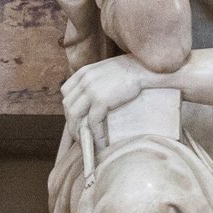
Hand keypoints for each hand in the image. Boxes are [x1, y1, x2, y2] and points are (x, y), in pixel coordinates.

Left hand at [62, 54, 153, 176]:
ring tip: (87, 142)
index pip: (66, 91)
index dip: (69, 106)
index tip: (75, 117)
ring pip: (75, 116)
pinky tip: (101, 143)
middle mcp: (84, 80)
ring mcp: (91, 90)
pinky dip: (95, 135)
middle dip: (71, 122)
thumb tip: (93, 97)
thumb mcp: (106, 70)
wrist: (145, 69)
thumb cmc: (131, 70)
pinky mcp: (101, 100)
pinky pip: (92, 122)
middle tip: (79, 134)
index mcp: (84, 72)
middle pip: (68, 105)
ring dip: (79, 131)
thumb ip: (96, 80)